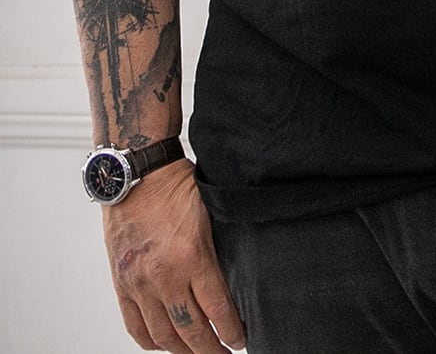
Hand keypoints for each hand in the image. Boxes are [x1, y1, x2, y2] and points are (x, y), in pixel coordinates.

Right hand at [101, 160, 245, 352]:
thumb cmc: (176, 185)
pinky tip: (166, 345)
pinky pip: (136, 326)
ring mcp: (139, 283)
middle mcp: (164, 276)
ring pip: (164, 335)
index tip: (241, 341)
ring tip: (199, 353)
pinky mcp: (121, 284)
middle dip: (211, 350)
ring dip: (183, 351)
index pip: (217, 309)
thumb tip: (236, 280)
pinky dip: (152, 342)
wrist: (136, 173)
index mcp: (191, 256)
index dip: (232, 332)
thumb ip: (218, 249)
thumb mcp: (210, 213)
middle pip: (191, 331)